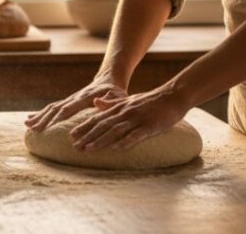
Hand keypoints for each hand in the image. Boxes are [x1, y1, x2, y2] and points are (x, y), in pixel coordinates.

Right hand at [24, 75, 128, 131]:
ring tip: (27, 126)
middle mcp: (75, 97)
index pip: (69, 108)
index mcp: (85, 97)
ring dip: (39, 117)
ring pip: (51, 108)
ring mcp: (70, 99)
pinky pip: (52, 108)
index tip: (47, 128)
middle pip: (56, 108)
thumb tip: (97, 102)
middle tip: (32, 130)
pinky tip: (30, 120)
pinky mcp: (68, 102)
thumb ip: (110, 101)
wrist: (109, 79)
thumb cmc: (116, 92)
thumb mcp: (118, 96)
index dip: (58, 118)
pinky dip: (40, 114)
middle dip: (44, 119)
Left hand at [69, 84, 188, 151]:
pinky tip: (116, 149)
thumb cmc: (152, 100)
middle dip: (88, 137)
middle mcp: (126, 112)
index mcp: (120, 107)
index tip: (71, 136)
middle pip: (103, 125)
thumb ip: (112, 103)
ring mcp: (137, 119)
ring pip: (115, 131)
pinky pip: (135, 135)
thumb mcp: (129, 100)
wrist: (173, 95)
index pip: (98, 118)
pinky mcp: (150, 126)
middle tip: (75, 147)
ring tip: (89, 150)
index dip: (85, 127)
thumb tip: (95, 103)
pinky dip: (125, 142)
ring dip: (100, 141)